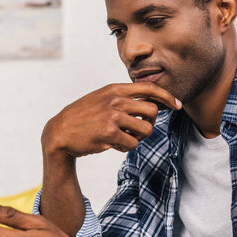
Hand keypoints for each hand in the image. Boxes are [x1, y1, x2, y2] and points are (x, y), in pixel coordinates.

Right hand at [42, 82, 180, 157]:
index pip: (149, 88)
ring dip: (138, 137)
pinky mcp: (109, 133)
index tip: (176, 105)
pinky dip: (126, 147)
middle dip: (149, 123)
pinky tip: (114, 144)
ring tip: (124, 138)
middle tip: (137, 129)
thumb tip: (150, 102)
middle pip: (152, 111)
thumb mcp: (101, 99)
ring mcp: (112, 116)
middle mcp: (115, 100)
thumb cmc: (83, 117)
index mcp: (114, 89)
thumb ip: (122, 98)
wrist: (59, 132)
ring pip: (146, 129)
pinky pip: (133, 144)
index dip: (167, 96)